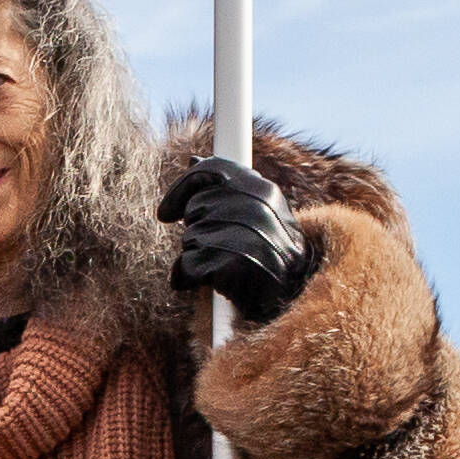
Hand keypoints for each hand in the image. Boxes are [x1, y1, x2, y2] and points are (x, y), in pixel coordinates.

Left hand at [158, 156, 318, 327]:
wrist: (293, 299)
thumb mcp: (255, 215)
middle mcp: (261, 209)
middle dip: (197, 229)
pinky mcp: (236, 266)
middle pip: (196, 208)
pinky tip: (207, 283)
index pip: (212, 171)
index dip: (182, 189)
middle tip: (219, 248)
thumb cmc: (267, 255)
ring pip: (190, 237)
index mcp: (266, 191)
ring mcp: (251, 237)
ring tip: (222, 266)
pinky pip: (187, 266)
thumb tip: (193, 159)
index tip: (166, 213)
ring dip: (195, 255)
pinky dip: (187, 278)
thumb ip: (226, 189)